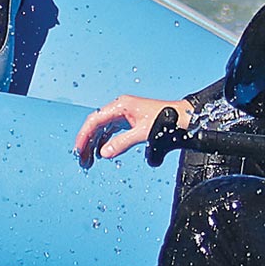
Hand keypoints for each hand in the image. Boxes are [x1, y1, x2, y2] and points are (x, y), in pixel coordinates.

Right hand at [73, 95, 190, 167]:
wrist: (186, 117)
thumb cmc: (168, 119)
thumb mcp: (143, 134)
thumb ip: (122, 143)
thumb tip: (104, 153)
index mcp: (121, 106)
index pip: (95, 120)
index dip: (84, 135)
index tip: (78, 150)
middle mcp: (120, 109)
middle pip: (96, 125)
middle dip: (87, 142)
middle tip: (82, 160)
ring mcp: (125, 115)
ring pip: (103, 129)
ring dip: (95, 144)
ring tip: (89, 160)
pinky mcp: (131, 122)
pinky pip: (112, 132)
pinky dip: (105, 142)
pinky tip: (102, 152)